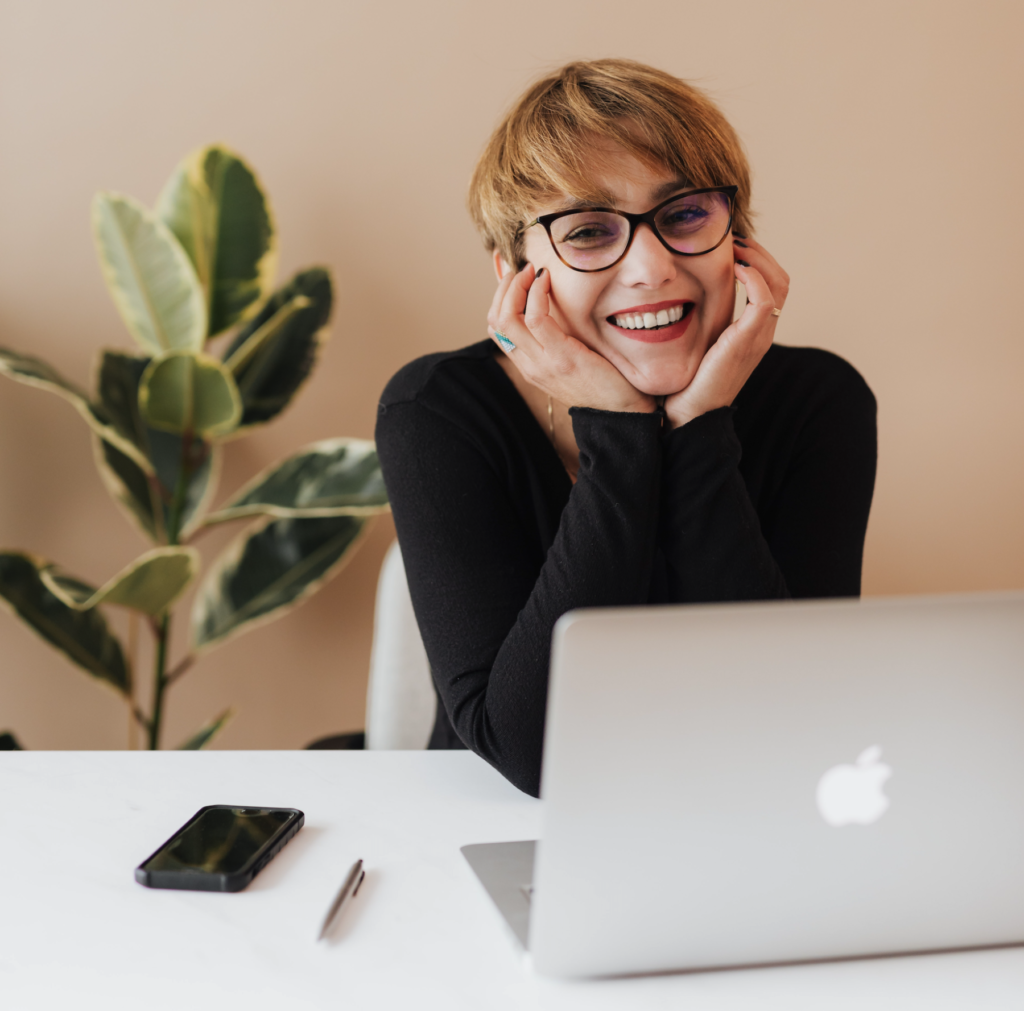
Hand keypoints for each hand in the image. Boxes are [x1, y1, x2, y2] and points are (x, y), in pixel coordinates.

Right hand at [488, 264, 654, 414]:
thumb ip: (557, 340)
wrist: (623, 412)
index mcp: (529, 366)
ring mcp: (543, 363)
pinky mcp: (562, 357)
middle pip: (495, 320)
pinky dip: (537, 293)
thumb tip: (554, 307)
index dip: (499, 297)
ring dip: (517, 285)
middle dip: (504, 287)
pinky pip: (536, 318)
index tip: (516, 277)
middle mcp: (529, 366)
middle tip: (522, 269)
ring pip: (507, 317)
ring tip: (533, 271)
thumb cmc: (604, 382)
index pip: (496, 328)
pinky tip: (547, 280)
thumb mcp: (571, 360)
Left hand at [663, 236, 789, 428]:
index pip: (772, 284)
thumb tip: (680, 295)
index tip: (731, 245)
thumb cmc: (687, 383)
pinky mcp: (748, 341)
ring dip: (758, 257)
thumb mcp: (697, 344)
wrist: (689, 415)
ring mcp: (759, 337)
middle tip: (733, 238)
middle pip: (782, 278)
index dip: (756, 259)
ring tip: (734, 246)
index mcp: (753, 332)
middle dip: (760, 252)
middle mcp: (762, 333)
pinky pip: (765, 300)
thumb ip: (701, 322)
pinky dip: (754, 277)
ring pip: (779, 283)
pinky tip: (733, 268)